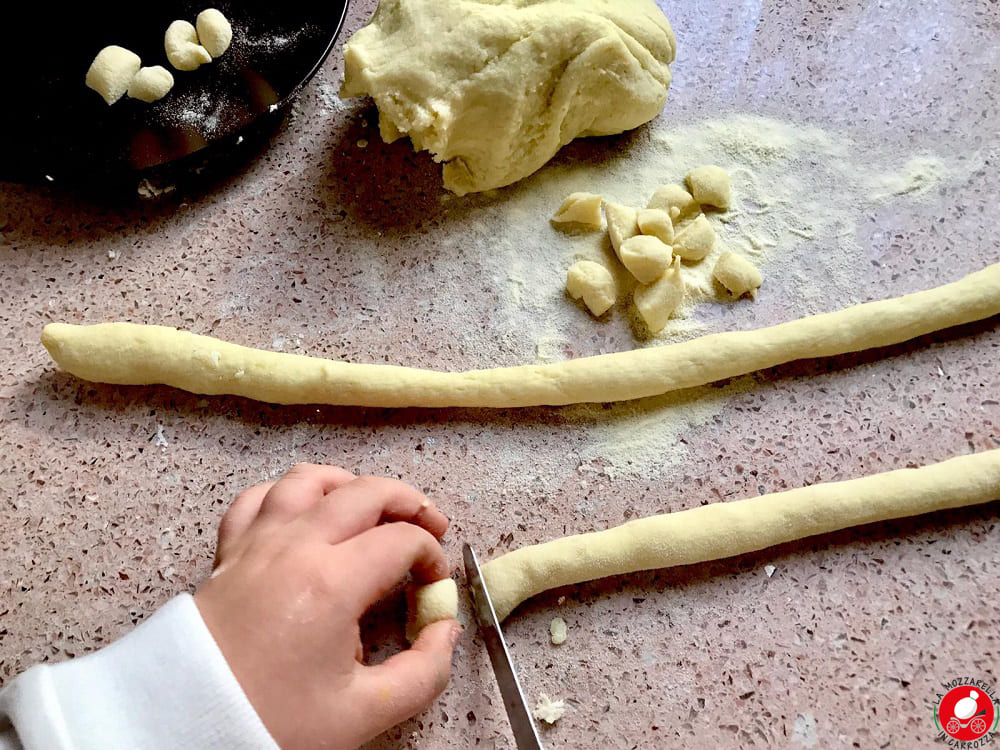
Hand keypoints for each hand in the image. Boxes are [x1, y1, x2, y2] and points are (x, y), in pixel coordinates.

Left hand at [195, 464, 459, 748]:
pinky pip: (258, 499)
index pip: (403, 540)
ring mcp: (257, 543)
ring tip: (373, 507)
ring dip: (351, 485)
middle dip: (410, 503)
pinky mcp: (227, 553)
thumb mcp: (363, 714)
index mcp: (332, 581)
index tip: (437, 588)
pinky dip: (289, 495)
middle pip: (366, 491)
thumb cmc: (269, 722)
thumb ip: (423, 673)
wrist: (182, 729)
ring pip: (310, 480)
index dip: (433, 557)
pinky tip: (305, 513)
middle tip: (432, 528)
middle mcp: (295, 546)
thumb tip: (445, 631)